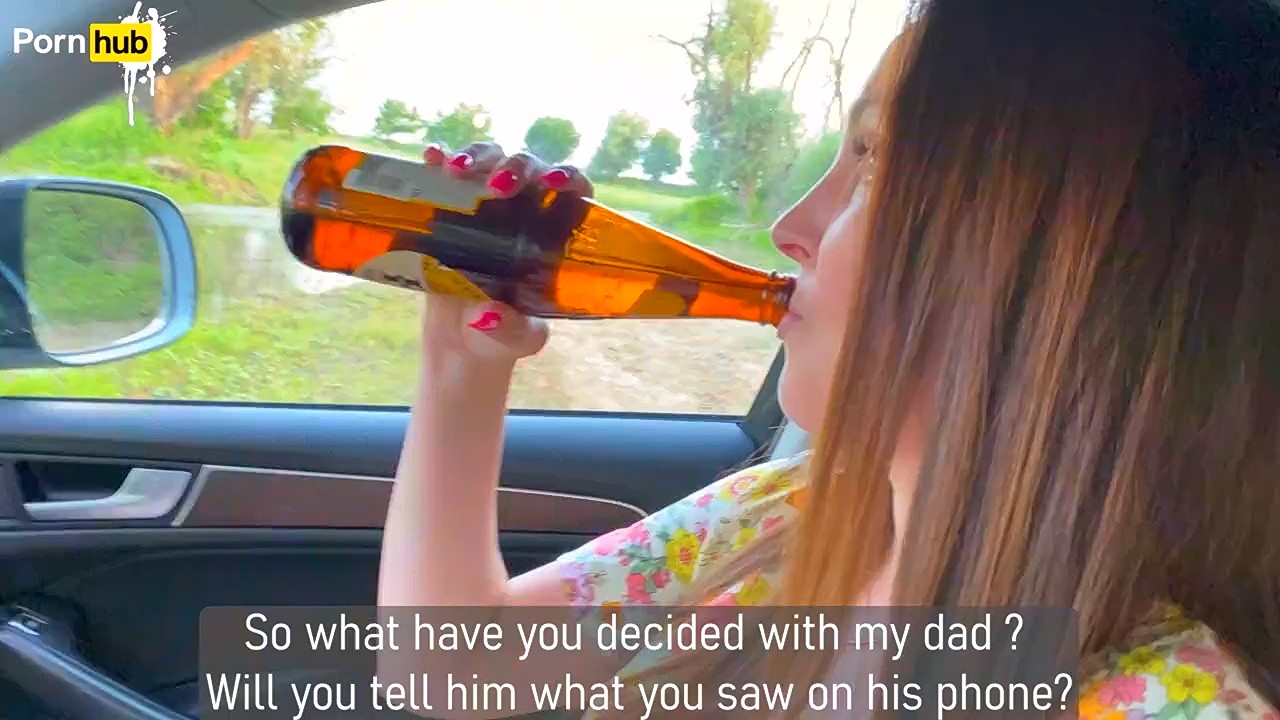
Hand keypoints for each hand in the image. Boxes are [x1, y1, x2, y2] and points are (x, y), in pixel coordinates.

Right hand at [417, 141, 594, 366]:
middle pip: (529, 168)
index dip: (568, 178)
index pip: (574, 191)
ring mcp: (486, 203)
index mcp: (555, 234)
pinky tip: (430, 158)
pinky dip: (438, 159)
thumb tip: (485, 314)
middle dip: (516, 167)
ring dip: (476, 157)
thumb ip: (510, 327)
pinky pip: (444, 175)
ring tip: (456, 171)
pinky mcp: (449, 207)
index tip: (554, 183)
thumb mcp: (516, 338)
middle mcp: (525, 209)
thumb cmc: (505, 335)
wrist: (463, 342)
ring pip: (489, 160)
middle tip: (498, 185)